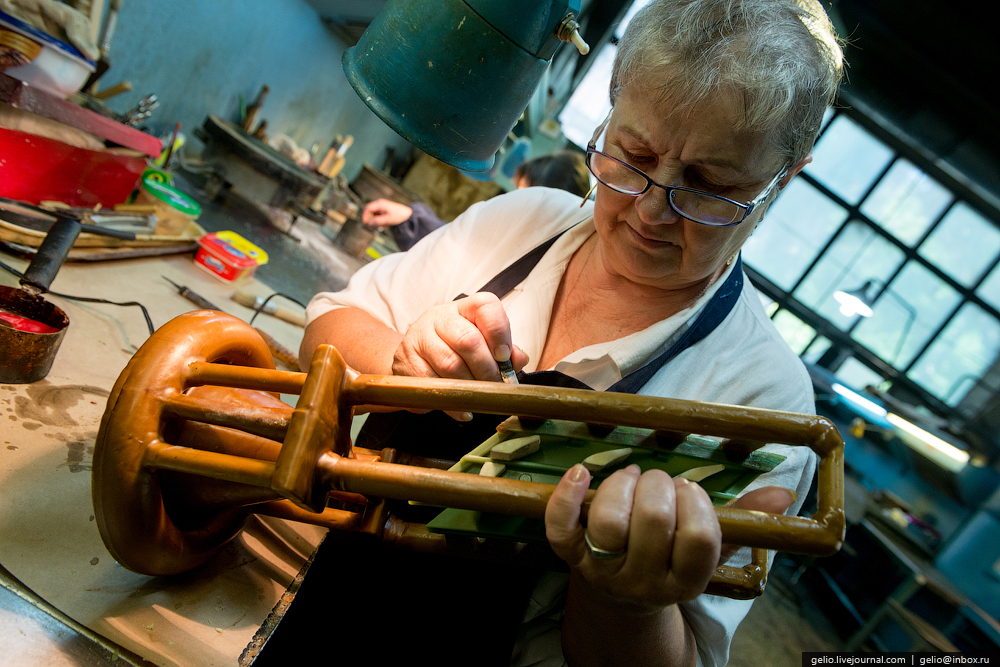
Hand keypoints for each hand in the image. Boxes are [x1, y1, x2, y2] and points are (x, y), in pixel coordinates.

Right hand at [362, 199, 413, 226]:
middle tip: (375, 225)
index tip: (365, 222)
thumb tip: (369, 222)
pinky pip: (378, 216)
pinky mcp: (384, 210)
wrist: (407, 214)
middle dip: (372, 219)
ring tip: (384, 225)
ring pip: (374, 215)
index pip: (368, 208)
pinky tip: (386, 224)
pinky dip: (380, 220)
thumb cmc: (399, 215)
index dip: (365, 215)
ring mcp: (382, 207)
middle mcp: (380, 204)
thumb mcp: (387, 219)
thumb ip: (377, 221)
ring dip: (377, 221)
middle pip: (370, 211)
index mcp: (380, 204)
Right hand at [392, 293, 527, 417]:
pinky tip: (461, 407)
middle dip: (486, 368)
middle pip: (468, 340)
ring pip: (450, 365)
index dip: (499, 333)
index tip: (504, 357)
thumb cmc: (455, 348)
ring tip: (477, 396)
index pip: (486, 306)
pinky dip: (451, 401)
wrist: (414, 356)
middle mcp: (440, 317)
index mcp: (465, 308)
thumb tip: (519, 359)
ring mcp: (419, 337)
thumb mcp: (482, 343)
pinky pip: (431, 384)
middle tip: (493, 384)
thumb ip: (504, 350)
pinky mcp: (406, 360)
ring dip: (469, 386)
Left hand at [545, 465, 797, 611]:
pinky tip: (580, 473)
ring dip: (622, 485)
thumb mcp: (707, 550)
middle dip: (660, 486)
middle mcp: (643, 580)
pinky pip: (560, 527)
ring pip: (609, 521)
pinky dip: (567, 495)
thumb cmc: (669, 559)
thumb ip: (743, 521)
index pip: (698, 541)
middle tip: (660, 482)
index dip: (696, 505)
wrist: (620, 596)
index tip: (689, 491)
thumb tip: (783, 493)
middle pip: (654, 522)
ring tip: (632, 478)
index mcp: (684, 581)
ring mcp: (603, 570)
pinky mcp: (570, 556)